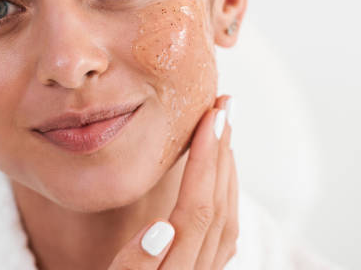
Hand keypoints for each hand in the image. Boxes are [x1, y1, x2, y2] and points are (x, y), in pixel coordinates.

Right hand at [108, 95, 238, 269]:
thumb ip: (135, 266)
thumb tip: (162, 229)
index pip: (196, 209)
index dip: (205, 160)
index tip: (211, 115)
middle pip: (216, 208)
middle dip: (221, 153)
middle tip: (224, 106)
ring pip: (226, 221)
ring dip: (226, 170)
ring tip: (223, 130)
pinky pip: (224, 235)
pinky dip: (225, 197)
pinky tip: (219, 177)